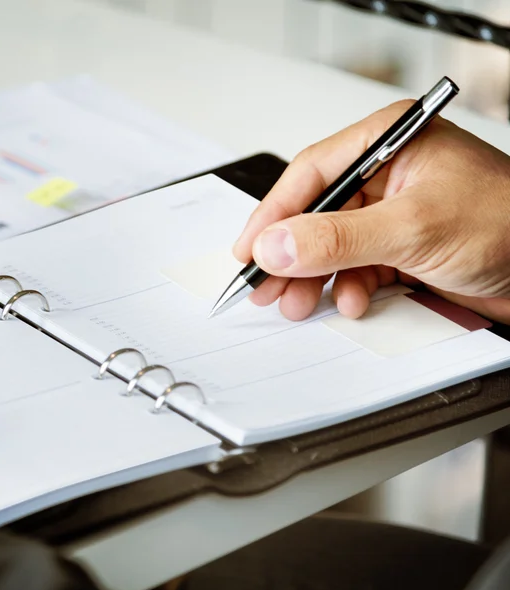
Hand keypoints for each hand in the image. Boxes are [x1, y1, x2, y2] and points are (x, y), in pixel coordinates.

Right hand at [233, 100, 509, 323]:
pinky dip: (347, 289)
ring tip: (299, 303)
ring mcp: (391, 215)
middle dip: (291, 255)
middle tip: (265, 285)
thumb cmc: (509, 223)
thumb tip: (276, 244)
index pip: (311, 174)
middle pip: (316, 214)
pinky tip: (350, 301)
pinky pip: (355, 268)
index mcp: (388, 144)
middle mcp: (387, 176)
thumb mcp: (413, 227)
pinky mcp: (398, 249)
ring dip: (314, 278)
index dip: (273, 214)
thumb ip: (338, 238)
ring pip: (331, 247)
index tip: (249, 250)